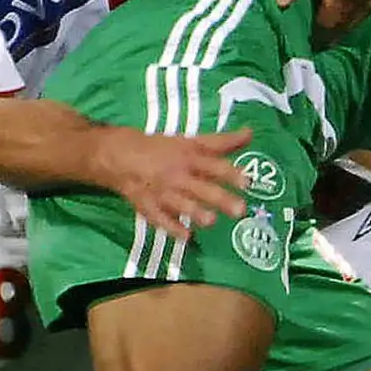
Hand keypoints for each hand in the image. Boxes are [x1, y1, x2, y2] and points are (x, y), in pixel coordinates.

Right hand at [92, 126, 252, 240]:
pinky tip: (186, 237)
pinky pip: (159, 219)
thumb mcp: (191, 141)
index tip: (247, 183)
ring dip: (195, 213)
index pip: (213, 165)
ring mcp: (162, 192)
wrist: (120, 155)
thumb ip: (221, 142)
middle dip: (220, 199)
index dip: (231, 174)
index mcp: (189, 157)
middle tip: (240, 210)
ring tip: (211, 221)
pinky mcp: (148, 206)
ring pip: (180, 204)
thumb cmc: (163, 149)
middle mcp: (177, 175)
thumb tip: (250, 133)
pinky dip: (172, 228)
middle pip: (201, 188)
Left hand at [280, 0, 370, 34]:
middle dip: (336, 31)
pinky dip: (364, 7)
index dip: (320, 34)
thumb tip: (282, 4)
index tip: (313, 41)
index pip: (330, 21)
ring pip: (364, 12)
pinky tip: (355, 8)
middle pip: (348, 21)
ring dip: (351, 21)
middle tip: (325, 39)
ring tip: (339, 27)